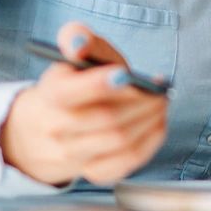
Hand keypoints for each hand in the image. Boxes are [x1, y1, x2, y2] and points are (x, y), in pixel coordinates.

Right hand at [0, 21, 170, 185]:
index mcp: (51, 95)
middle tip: (159, 89)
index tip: (124, 74)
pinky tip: (157, 123)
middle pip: (105, 119)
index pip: (68, 94)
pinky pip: (127, 161)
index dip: (97, 84)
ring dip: (150, 119)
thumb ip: (76, 38)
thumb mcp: (74, 56)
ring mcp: (74, 155)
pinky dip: (151, 141)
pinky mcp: (95, 173)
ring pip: (120, 141)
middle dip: (140, 101)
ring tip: (161, 102)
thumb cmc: (74, 83)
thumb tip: (78, 43)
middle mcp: (57, 129)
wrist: (50, 126)